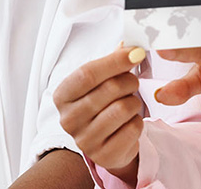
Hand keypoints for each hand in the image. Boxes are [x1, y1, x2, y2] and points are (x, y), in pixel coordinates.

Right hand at [53, 46, 145, 180]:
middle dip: (129, 81)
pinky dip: (138, 122)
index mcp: (62, 96)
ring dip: (134, 102)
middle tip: (133, 81)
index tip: (136, 52)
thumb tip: (129, 46)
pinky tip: (129, 122)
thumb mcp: (99, 82)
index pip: (87, 74)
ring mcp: (85, 140)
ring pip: (123, 108)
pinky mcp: (104, 155)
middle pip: (109, 89)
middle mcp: (68, 119)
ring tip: (129, 103)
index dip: (114, 61)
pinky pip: (132, 129)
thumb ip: (111, 62)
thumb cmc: (101, 106)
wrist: (105, 142)